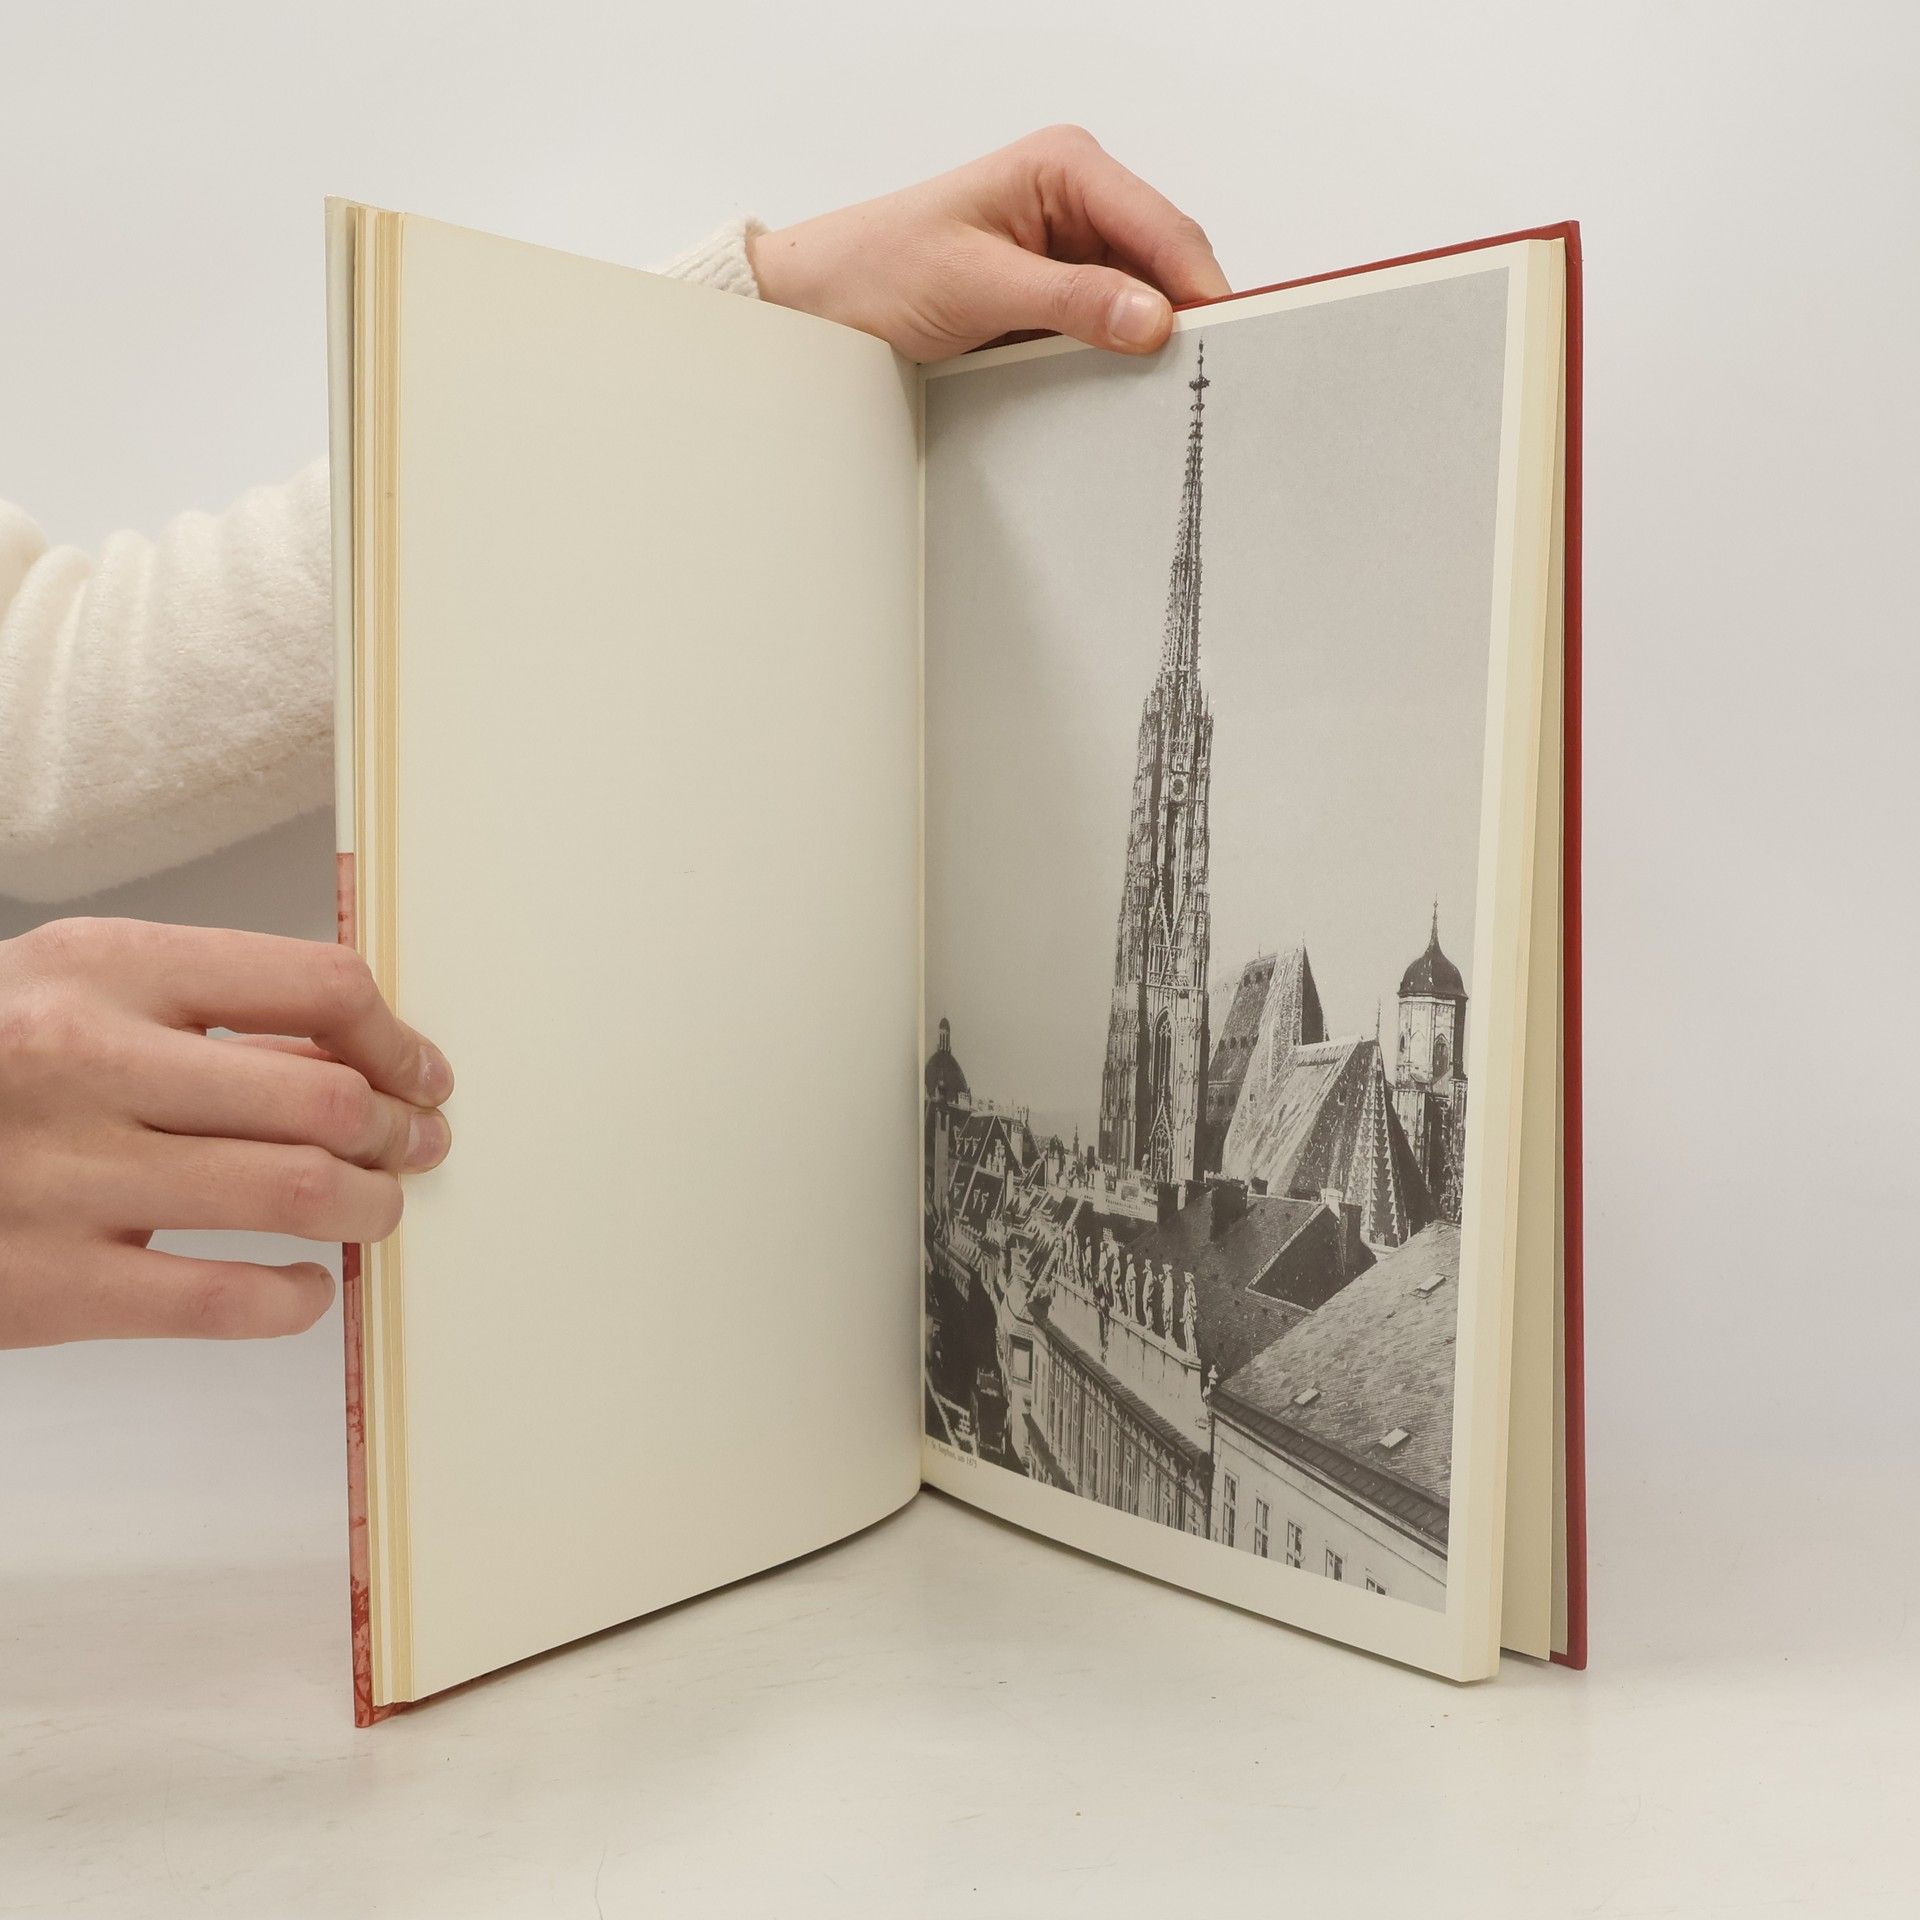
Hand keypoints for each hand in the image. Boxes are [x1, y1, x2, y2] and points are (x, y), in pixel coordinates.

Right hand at [0, 918, 452, 1346]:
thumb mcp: (81, 994)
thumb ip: (212, 1015)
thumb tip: (367, 1060)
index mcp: (106, 968)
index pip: (316, 984)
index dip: (397, 1040)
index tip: (423, 1074)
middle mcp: (86, 1062)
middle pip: (326, 1099)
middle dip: (400, 1132)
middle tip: (415, 1148)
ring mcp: (64, 1178)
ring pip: (299, 1195)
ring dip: (370, 1208)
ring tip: (373, 1209)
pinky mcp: (48, 1287)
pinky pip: (229, 1302)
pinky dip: (298, 1298)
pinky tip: (304, 1285)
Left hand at [749, 125, 1229, 360]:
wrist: (824, 303)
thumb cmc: (880, 268)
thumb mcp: (977, 286)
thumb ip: (1069, 300)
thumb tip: (1153, 317)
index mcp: (1065, 168)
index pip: (1163, 228)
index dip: (1201, 287)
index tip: (1226, 342)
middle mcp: (1077, 201)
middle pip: (1165, 265)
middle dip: (1184, 319)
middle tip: (1200, 381)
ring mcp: (1070, 252)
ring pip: (1143, 303)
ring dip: (1149, 345)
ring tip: (1161, 392)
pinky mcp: (1055, 297)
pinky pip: (1109, 329)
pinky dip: (1118, 359)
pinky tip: (1120, 389)